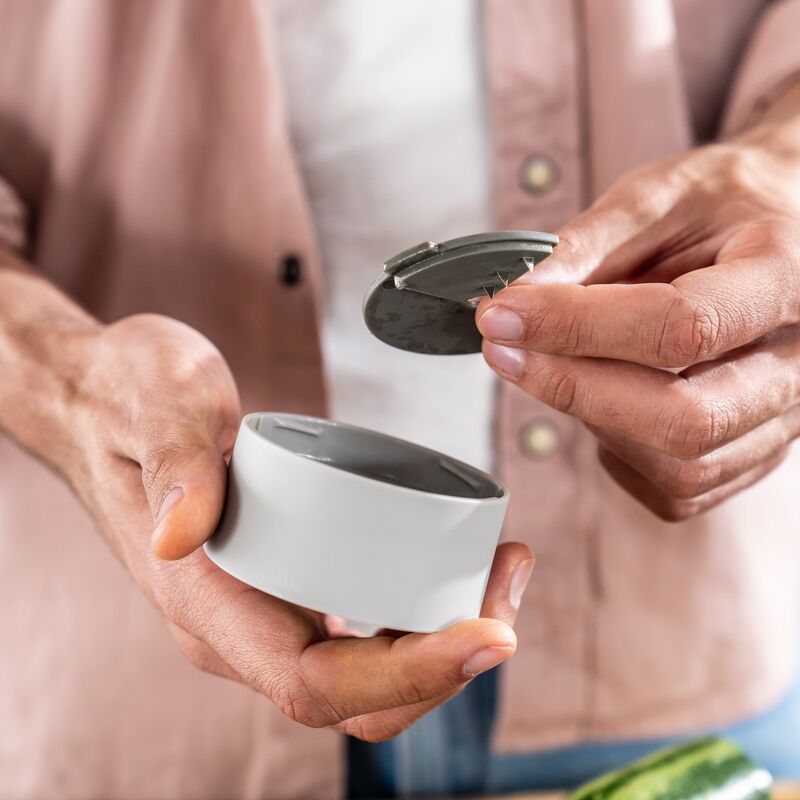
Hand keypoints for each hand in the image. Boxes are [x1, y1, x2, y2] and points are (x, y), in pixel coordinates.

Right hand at [64, 313, 531, 740]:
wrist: (104, 404)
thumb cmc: (126, 402)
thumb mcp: (152, 405)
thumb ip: (172, 462)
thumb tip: (184, 533)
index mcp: (207, 603)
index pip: (316, 683)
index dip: (409, 676)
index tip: (487, 637)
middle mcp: (240, 626)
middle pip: (361, 696)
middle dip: (449, 662)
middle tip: (508, 585)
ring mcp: (264, 609)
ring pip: (371, 671)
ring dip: (448, 642)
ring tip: (502, 568)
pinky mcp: (286, 582)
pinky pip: (363, 628)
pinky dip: (424, 612)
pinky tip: (459, 562)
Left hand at [477, 117, 799, 520]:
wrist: (775, 226)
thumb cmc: (720, 206)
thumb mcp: (654, 198)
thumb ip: (583, 250)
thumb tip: (510, 307)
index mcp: (785, 275)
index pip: (683, 325)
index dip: (578, 328)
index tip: (503, 316)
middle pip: (687, 420)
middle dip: (575, 391)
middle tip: (506, 352)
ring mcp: (786, 417)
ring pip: (680, 466)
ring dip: (594, 421)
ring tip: (564, 364)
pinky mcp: (757, 452)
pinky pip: (680, 490)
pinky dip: (622, 454)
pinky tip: (605, 402)